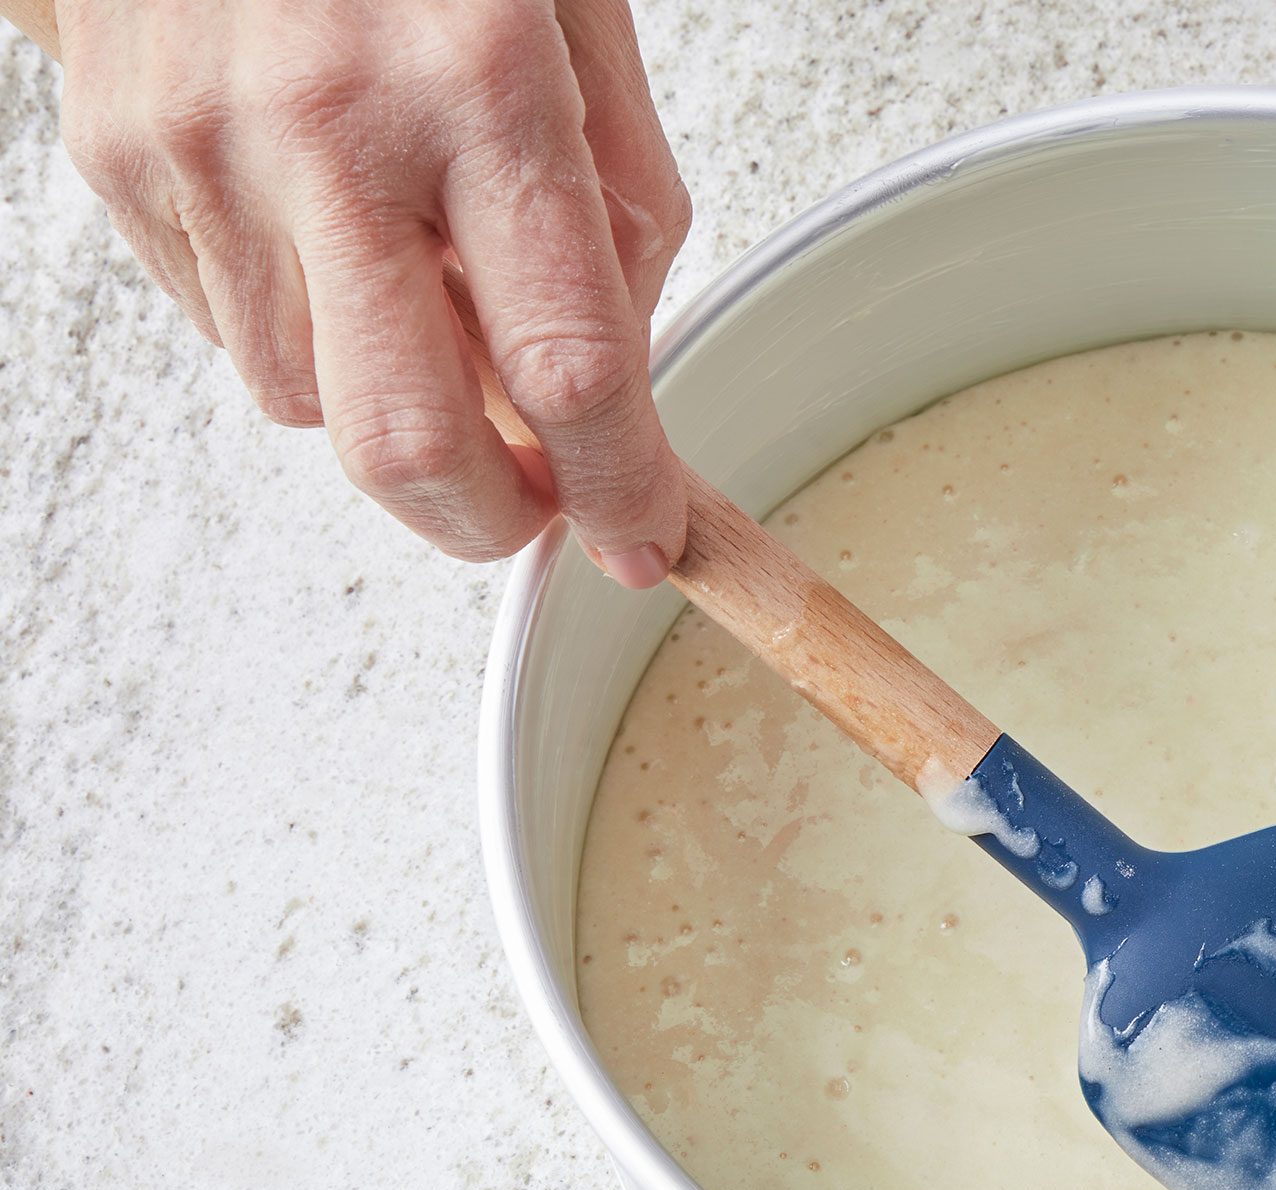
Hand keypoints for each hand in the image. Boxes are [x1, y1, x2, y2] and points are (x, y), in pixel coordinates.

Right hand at [52, 0, 691, 585]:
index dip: (616, 487)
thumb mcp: (580, 21)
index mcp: (480, 82)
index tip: (642, 538)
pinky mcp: (118, 160)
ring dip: (386, 397)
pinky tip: (330, 233)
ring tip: (416, 286)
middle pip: (406, 440)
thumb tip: (619, 386)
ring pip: (307, 402)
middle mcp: (329, 125)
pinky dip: (303, 329)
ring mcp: (203, 148)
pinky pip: (228, 331)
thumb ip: (617, 210)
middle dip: (484, 516)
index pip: (567, 364)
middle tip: (533, 503)